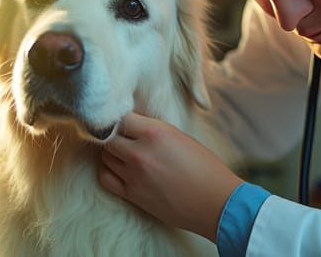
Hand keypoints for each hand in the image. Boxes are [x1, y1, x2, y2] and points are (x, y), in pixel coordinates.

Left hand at [98, 112, 243, 241]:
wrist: (215, 202)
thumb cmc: (205, 167)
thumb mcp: (180, 136)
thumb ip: (154, 130)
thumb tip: (134, 125)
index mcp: (155, 133)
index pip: (121, 118)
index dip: (123, 120)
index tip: (127, 123)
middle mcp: (140, 152)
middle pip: (109, 137)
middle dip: (114, 136)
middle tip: (124, 138)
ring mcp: (133, 175)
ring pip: (105, 156)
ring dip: (111, 153)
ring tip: (122, 153)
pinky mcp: (132, 194)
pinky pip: (106, 178)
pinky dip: (107, 171)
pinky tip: (118, 169)